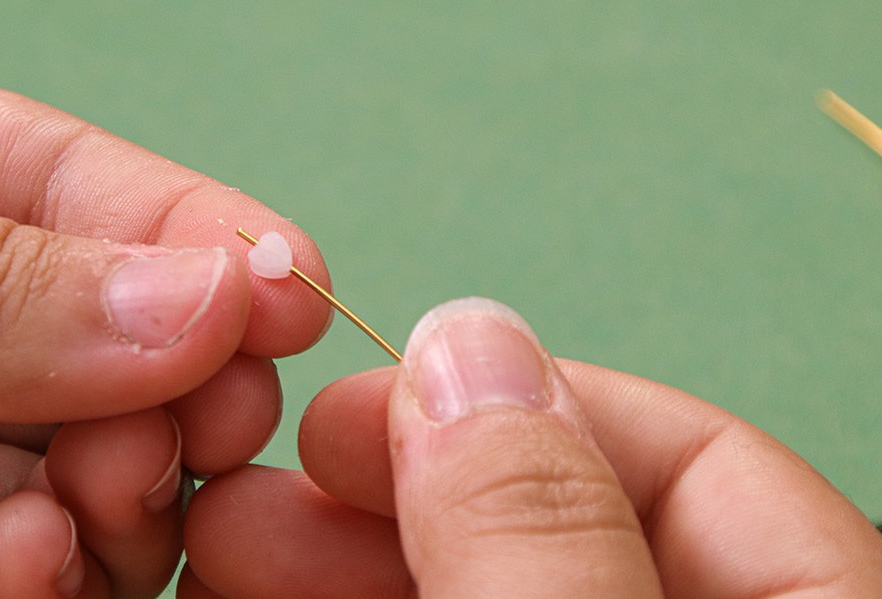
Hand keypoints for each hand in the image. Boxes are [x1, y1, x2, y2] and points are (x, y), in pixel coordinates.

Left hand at [0, 48, 330, 596]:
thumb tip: (205, 294)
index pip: (56, 186)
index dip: (184, 231)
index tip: (290, 290)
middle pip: (85, 344)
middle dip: (165, 382)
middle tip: (206, 418)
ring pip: (61, 479)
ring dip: (117, 496)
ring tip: (102, 499)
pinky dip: (41, 587)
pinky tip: (29, 568)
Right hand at [184, 298, 881, 596]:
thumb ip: (547, 538)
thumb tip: (470, 342)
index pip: (702, 470)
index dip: (520, 410)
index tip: (355, 412)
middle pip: (556, 536)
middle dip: (389, 503)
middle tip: (252, 491)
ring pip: (469, 597)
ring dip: (333, 569)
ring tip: (214, 543)